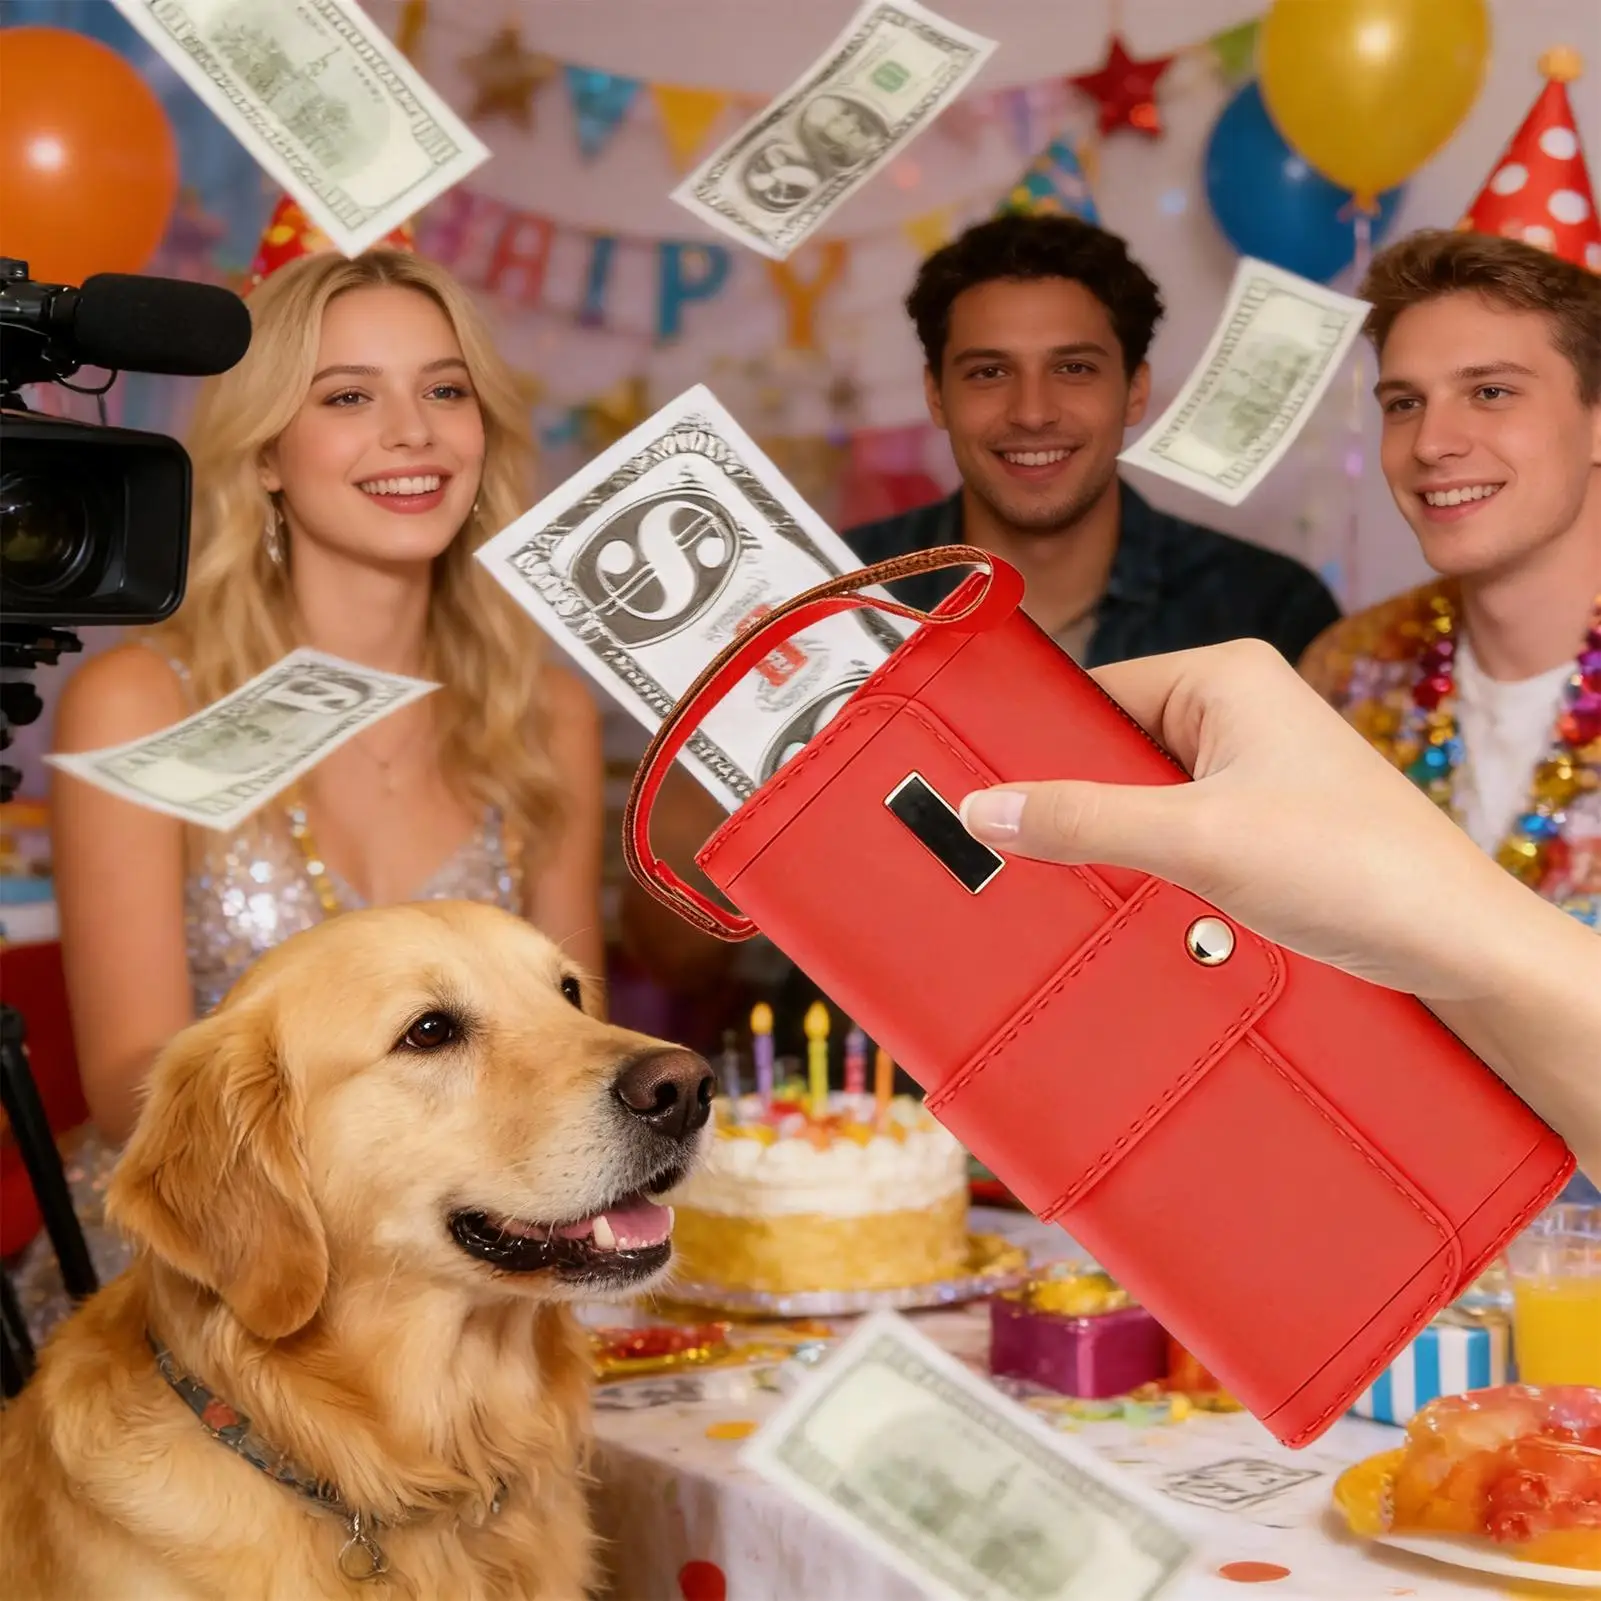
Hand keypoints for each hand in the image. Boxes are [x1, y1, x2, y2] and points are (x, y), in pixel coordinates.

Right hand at [958, 638, 1550, 1001]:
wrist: (1456, 947)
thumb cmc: (1353, 867)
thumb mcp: (1195, 840)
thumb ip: (1083, 822)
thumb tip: (984, 809)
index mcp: (1224, 675)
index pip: (1093, 693)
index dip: (1037, 743)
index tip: (980, 788)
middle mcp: (1237, 709)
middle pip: (1110, 744)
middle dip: (1071, 799)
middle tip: (1017, 846)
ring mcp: (1252, 766)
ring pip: (1140, 792)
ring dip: (1111, 836)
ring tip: (1076, 875)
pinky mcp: (1262, 819)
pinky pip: (1174, 826)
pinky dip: (1146, 859)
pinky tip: (1130, 893)